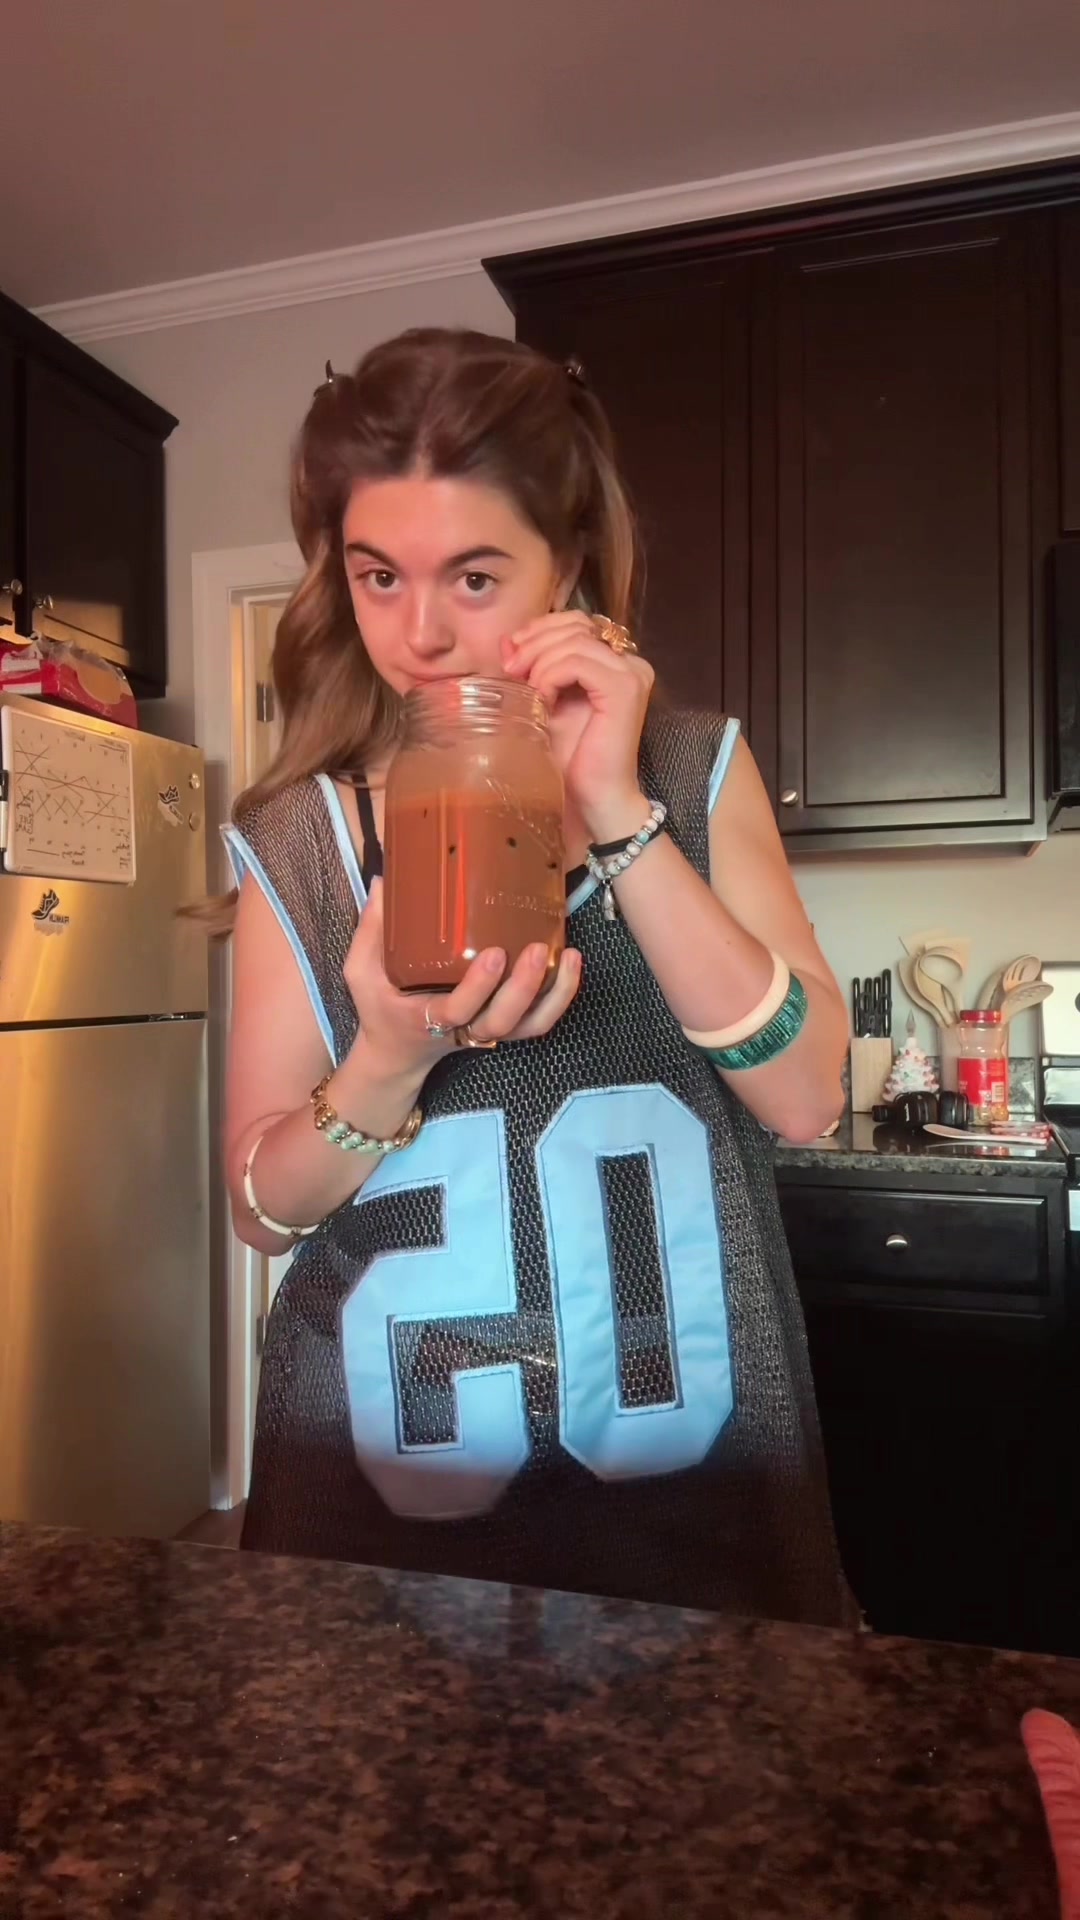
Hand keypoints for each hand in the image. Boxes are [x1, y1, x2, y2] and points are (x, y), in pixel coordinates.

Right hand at [343, 879, 581, 1082]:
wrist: (398, 1053)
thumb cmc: (381, 1008)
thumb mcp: (361, 973)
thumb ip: (370, 930)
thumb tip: (386, 881)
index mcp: (427, 1019)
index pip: (458, 1011)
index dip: (480, 987)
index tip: (495, 953)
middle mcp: (464, 1030)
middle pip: (503, 1022)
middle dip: (525, 988)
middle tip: (540, 948)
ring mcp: (489, 1032)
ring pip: (530, 1026)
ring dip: (555, 995)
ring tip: (571, 955)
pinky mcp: (505, 1028)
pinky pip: (539, 1021)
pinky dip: (561, 997)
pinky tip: (573, 963)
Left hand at [502, 611, 654, 842]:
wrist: (594, 797)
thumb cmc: (572, 757)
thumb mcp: (545, 700)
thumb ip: (533, 667)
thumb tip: (506, 640)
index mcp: (616, 661)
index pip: (577, 622)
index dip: (540, 629)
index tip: (511, 655)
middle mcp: (630, 662)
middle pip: (575, 625)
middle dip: (534, 642)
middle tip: (510, 670)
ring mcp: (632, 673)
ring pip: (574, 641)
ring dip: (539, 662)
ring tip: (528, 691)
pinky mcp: (625, 688)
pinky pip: (577, 663)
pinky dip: (551, 676)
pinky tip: (543, 699)